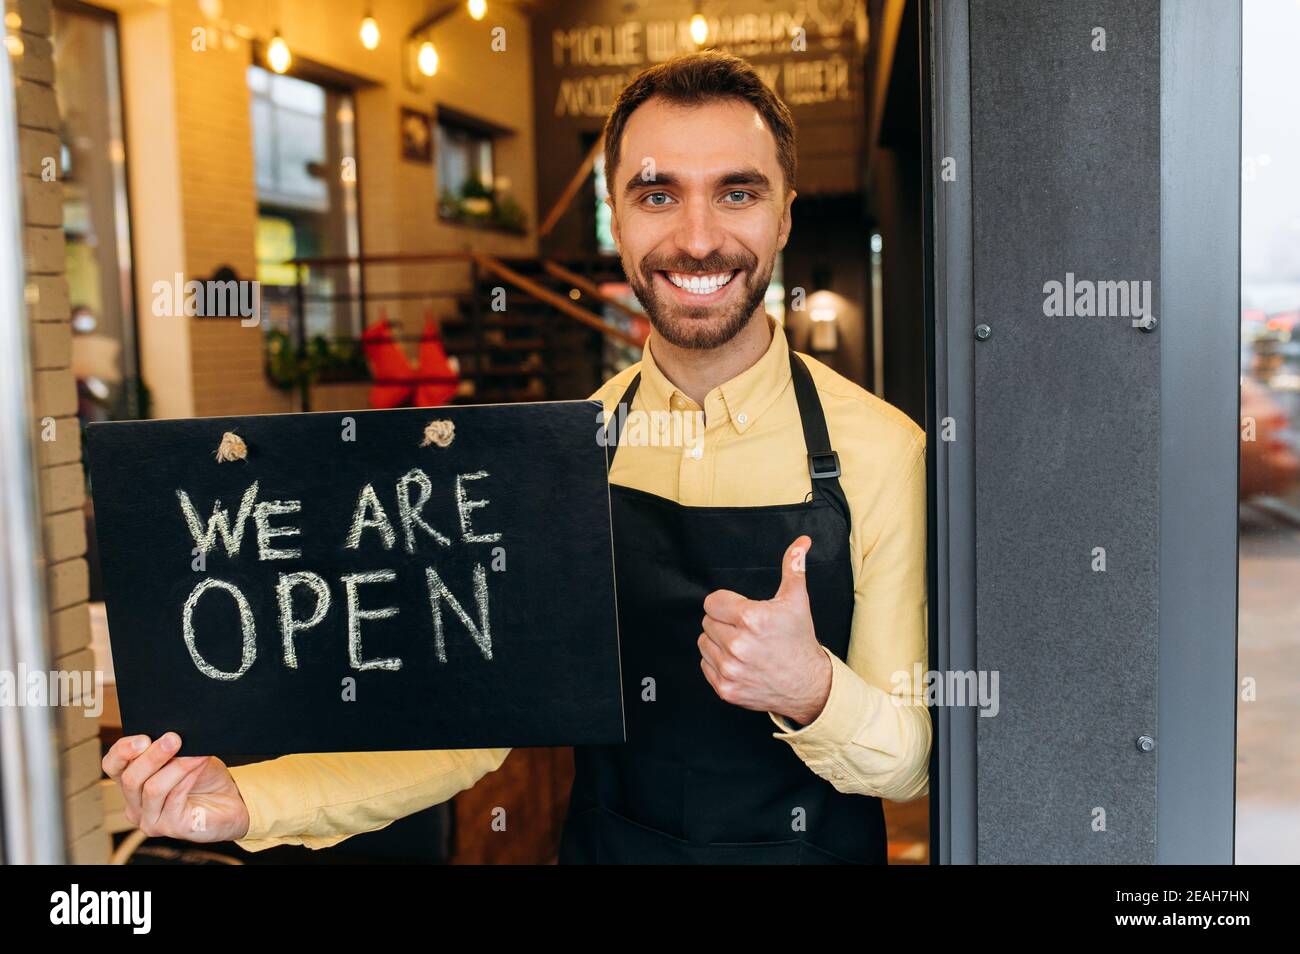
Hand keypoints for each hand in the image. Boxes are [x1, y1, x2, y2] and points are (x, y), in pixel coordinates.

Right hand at [102, 732, 249, 842]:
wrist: (231, 800)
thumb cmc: (205, 778)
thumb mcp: (184, 755)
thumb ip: (169, 748)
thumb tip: (167, 735)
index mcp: (132, 784)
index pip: (112, 765)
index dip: (123, 751)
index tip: (144, 738)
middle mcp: (135, 805)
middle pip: (130, 778)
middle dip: (153, 756)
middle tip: (174, 739)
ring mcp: (151, 820)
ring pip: (152, 789)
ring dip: (176, 766)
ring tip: (195, 752)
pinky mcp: (172, 827)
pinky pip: (174, 798)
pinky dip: (188, 777)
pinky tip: (200, 764)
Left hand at [699, 535, 832, 724]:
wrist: (808, 684)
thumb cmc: (799, 640)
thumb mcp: (797, 601)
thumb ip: (793, 567)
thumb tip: (801, 542)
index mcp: (751, 618)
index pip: (712, 602)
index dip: (726, 604)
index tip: (741, 611)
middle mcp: (738, 645)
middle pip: (707, 622)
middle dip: (724, 622)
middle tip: (745, 630)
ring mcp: (731, 669)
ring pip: (703, 643)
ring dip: (718, 642)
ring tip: (742, 645)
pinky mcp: (726, 689)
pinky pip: (705, 665)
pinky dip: (717, 663)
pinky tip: (738, 662)